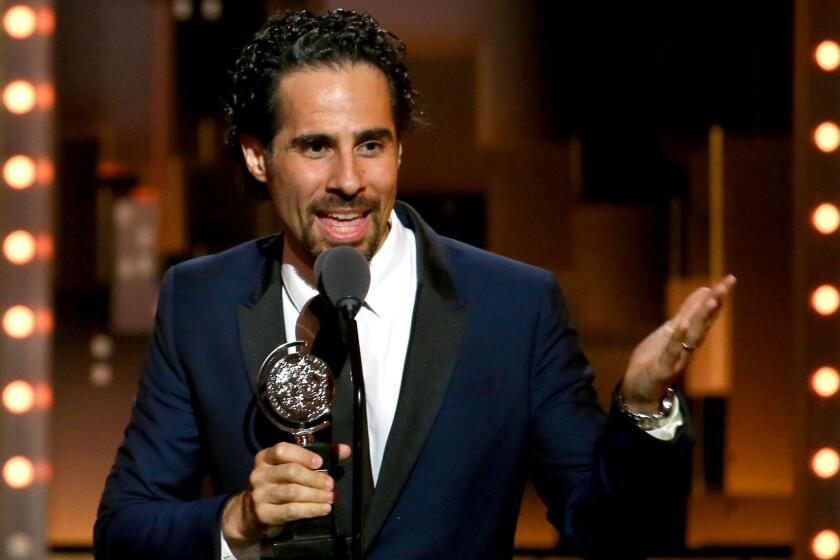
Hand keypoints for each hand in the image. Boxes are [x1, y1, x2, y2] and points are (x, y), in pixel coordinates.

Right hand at [222, 442, 350, 545]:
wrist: (253, 513)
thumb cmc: (279, 484)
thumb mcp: (292, 467)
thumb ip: (318, 457)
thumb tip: (345, 450)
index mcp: (266, 457)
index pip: (282, 450)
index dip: (303, 455)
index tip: (320, 462)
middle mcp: (260, 474)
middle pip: (290, 471)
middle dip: (314, 478)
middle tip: (331, 484)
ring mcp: (260, 494)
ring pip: (292, 492)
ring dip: (316, 495)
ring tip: (331, 497)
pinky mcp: (264, 513)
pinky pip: (291, 511)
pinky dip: (311, 509)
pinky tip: (324, 509)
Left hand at [620, 274, 736, 412]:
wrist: (640, 391)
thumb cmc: (656, 359)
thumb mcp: (670, 330)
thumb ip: (685, 312)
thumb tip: (703, 290)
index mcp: (688, 336)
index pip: (705, 314)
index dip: (716, 296)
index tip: (728, 279)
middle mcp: (688, 346)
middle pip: (704, 322)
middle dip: (715, 302)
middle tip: (727, 284)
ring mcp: (677, 358)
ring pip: (692, 335)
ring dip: (702, 318)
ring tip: (712, 299)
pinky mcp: (664, 369)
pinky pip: (672, 352)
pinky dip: (677, 339)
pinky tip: (682, 324)